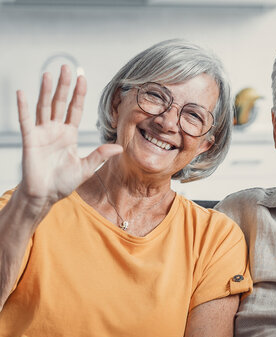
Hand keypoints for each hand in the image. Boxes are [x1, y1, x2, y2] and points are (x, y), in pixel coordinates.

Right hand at [17, 65, 122, 209]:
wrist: (45, 196)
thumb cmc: (63, 183)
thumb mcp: (85, 169)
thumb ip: (99, 156)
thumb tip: (119, 148)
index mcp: (69, 134)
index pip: (75, 109)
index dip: (78, 94)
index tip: (82, 78)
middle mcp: (55, 130)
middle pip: (60, 103)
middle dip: (64, 86)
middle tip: (66, 67)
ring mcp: (42, 134)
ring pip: (44, 107)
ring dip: (45, 91)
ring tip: (48, 74)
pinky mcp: (30, 141)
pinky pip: (26, 122)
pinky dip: (23, 107)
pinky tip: (22, 93)